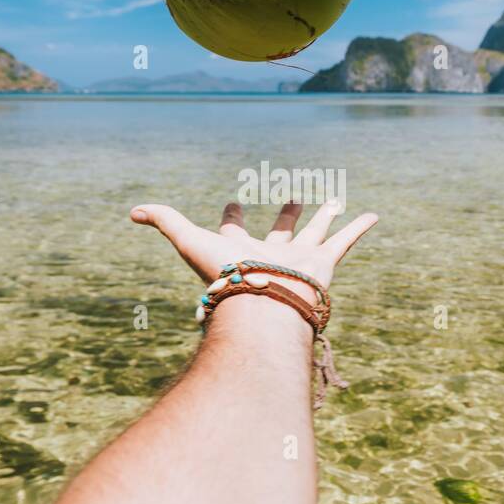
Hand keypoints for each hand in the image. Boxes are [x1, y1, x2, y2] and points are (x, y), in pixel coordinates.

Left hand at [129, 200, 378, 294]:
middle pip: (280, 230)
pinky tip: (372, 214)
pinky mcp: (323, 263)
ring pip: (315, 233)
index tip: (233, 202)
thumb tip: (132, 210)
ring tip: (334, 200)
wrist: (262, 306)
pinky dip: (359, 228)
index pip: (235, 229)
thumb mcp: (189, 240)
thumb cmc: (225, 276)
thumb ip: (164, 221)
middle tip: (291, 197)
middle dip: (286, 214)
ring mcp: (299, 260)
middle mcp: (271, 255)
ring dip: (324, 216)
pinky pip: (345, 241)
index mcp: (241, 250)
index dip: (233, 214)